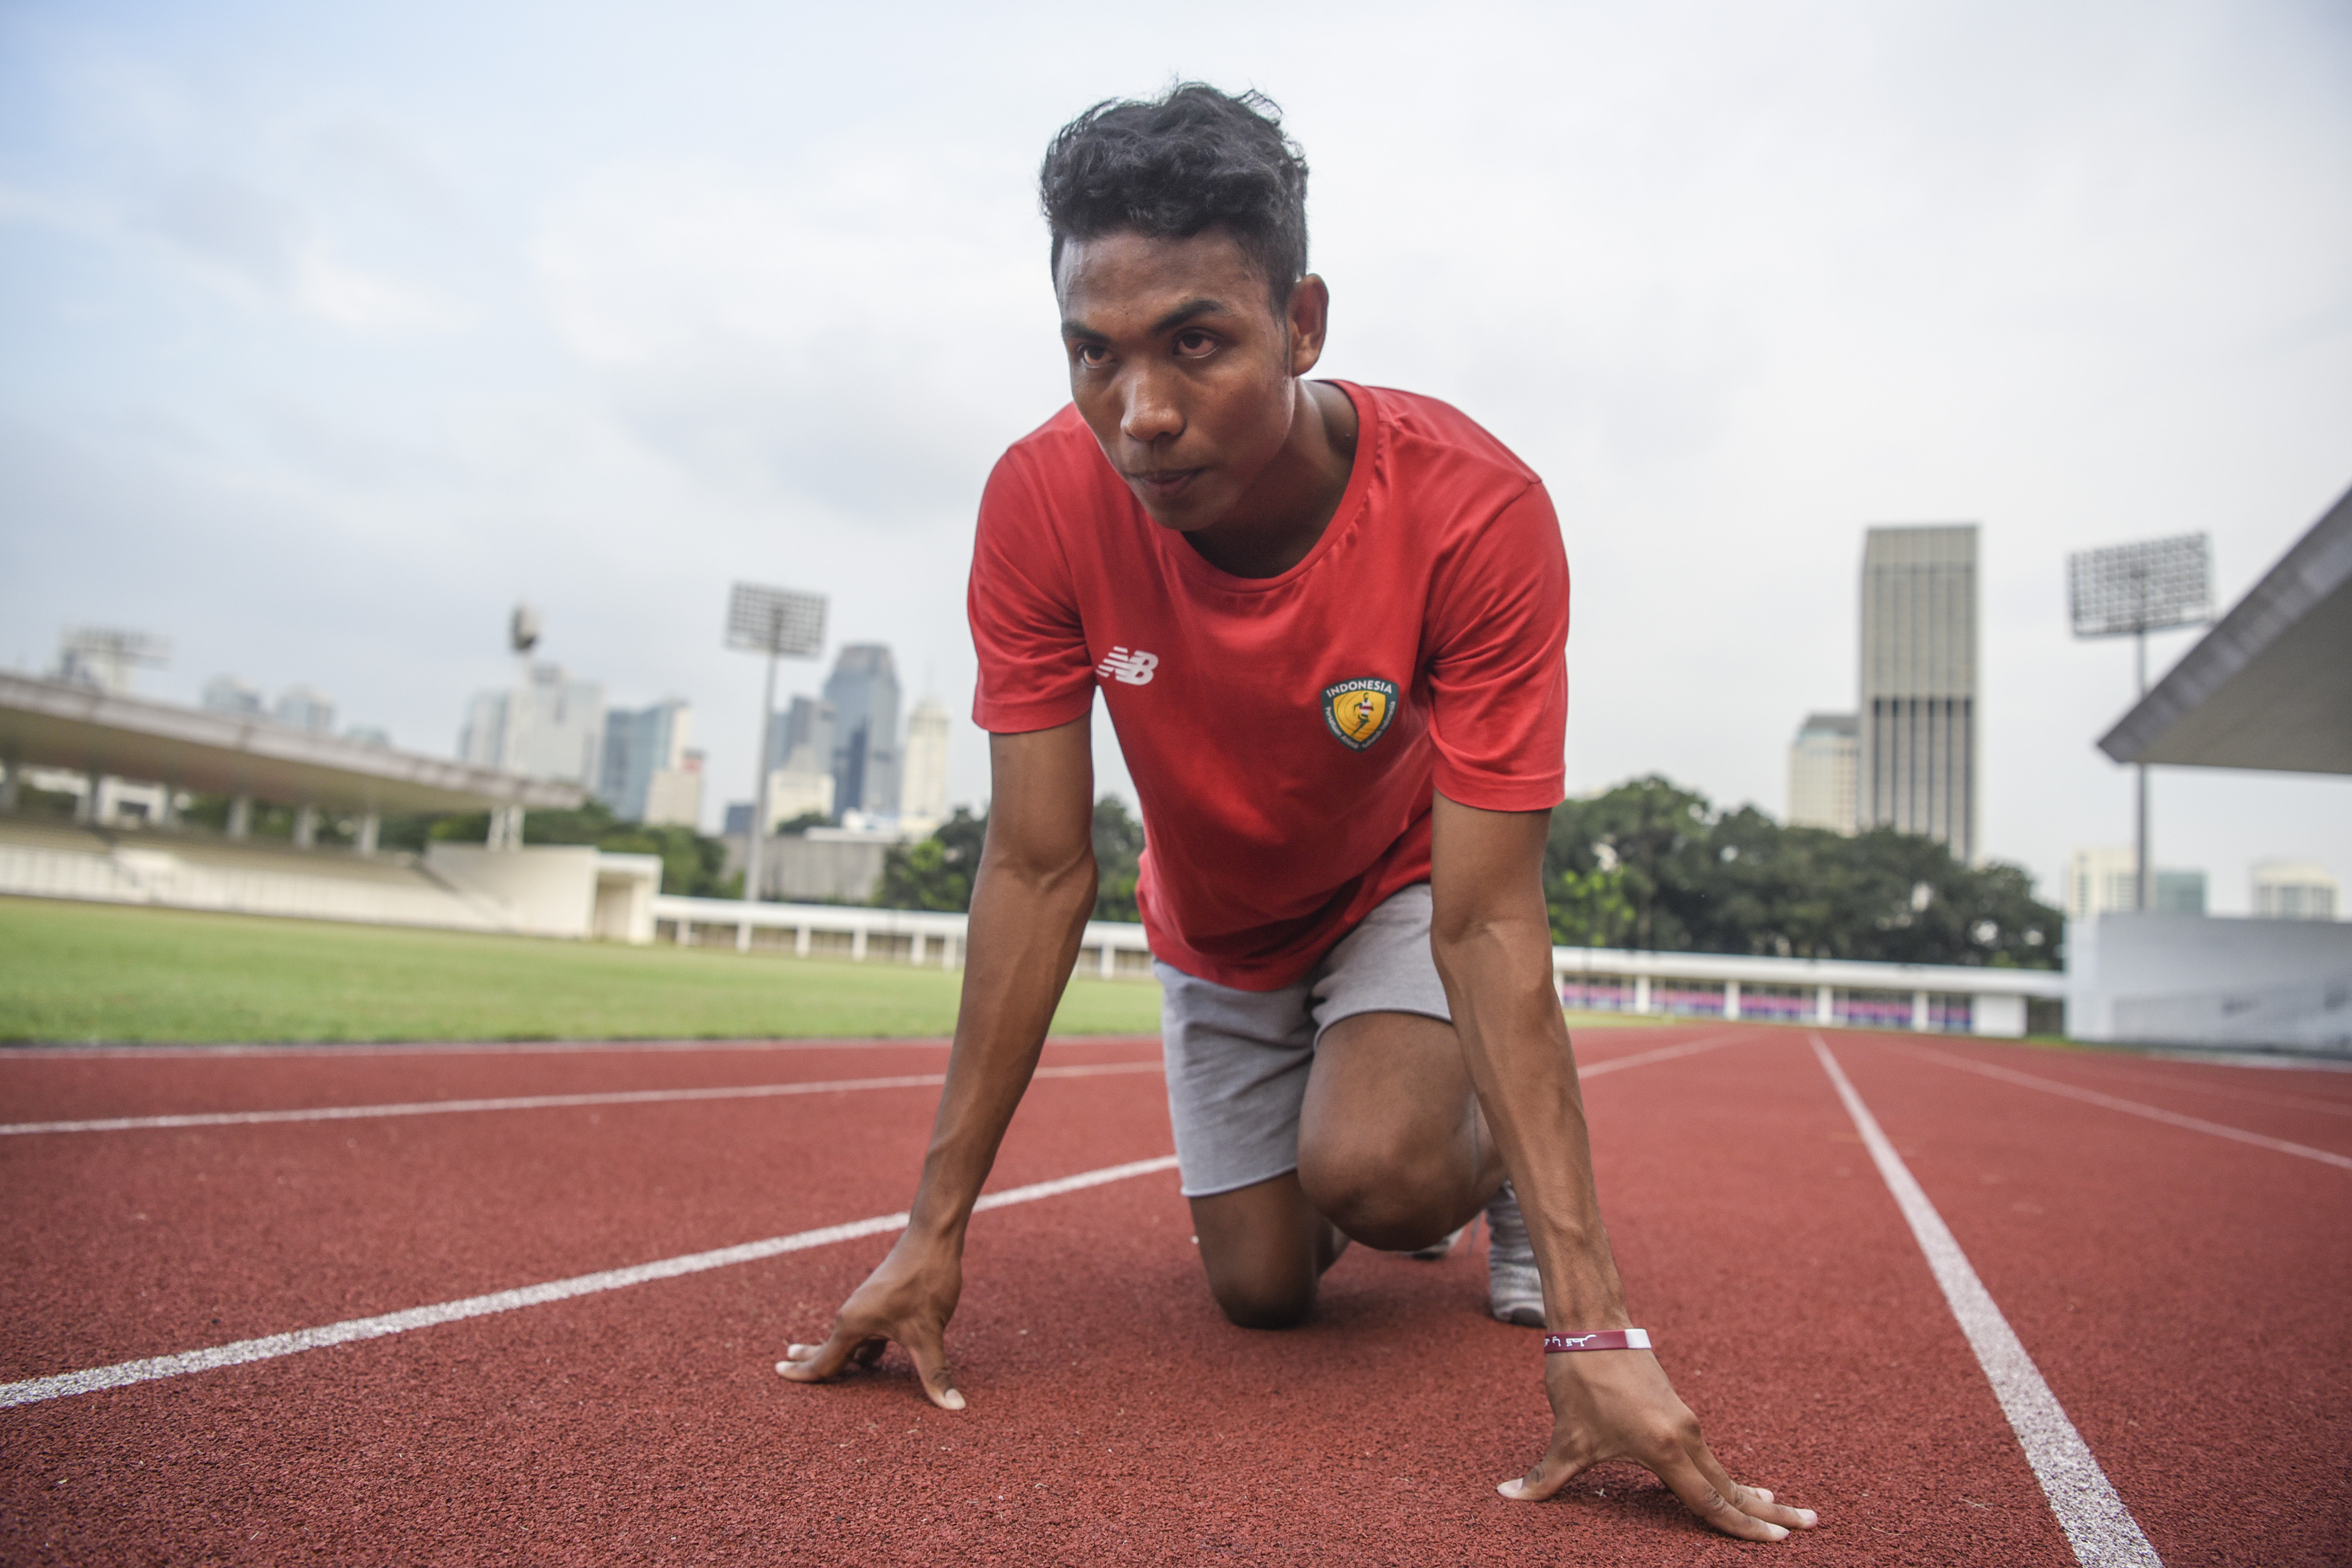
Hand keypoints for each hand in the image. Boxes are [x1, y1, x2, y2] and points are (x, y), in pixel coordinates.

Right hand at [775, 1231, 966, 1410]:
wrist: (934, 1238)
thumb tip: (954, 1406)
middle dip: (809, 1360)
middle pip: (830, 1348)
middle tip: (784, 1367)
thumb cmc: (925, 1281)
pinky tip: (869, 1358)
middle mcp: (855, 1315)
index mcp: (853, 1324)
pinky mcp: (885, 1303)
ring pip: (851, 1341)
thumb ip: (935, 1373)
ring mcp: (869, 1308)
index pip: (823, 1360)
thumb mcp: (928, 1333)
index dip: (802, 1373)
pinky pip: (868, 1333)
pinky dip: (864, 1349)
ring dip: (842, 1358)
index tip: (778, 1374)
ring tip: (831, 1373)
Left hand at [1499, 1350, 1817, 1541]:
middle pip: (1731, 1486)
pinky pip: (1708, 1454)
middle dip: (1769, 1510)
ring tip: (1784, 1509)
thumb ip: (1544, 1477)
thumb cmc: (1580, 1378)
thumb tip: (1507, 1497)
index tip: (1777, 1541)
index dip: (1741, 1526)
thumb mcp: (1566, 1436)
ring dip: (1751, 1492)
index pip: (1709, 1501)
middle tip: (1808, 1525)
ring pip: (1722, 1469)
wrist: (1592, 1323)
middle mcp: (1685, 1435)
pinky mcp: (1678, 1410)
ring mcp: (1685, 1421)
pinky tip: (1737, 1486)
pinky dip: (1727, 1474)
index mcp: (1664, 1447)